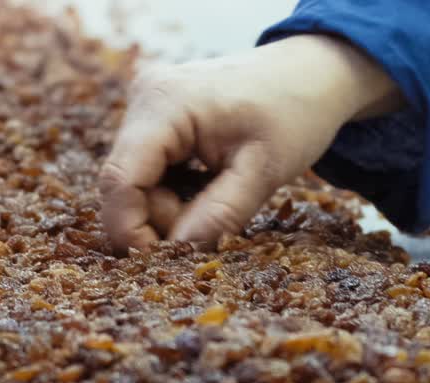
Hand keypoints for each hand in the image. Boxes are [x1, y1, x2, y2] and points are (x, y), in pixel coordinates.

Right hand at [99, 35, 401, 251]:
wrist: (309, 74)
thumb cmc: (294, 114)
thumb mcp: (263, 173)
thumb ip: (218, 216)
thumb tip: (176, 252)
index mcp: (164, 103)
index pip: (120, 179)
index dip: (131, 229)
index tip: (163, 261)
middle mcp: (143, 98)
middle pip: (125, 185)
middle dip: (161, 220)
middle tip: (211, 225)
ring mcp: (144, 106)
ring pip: (134, 183)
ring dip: (170, 208)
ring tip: (218, 196)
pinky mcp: (151, 118)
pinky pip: (146, 172)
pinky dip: (172, 192)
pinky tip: (205, 184)